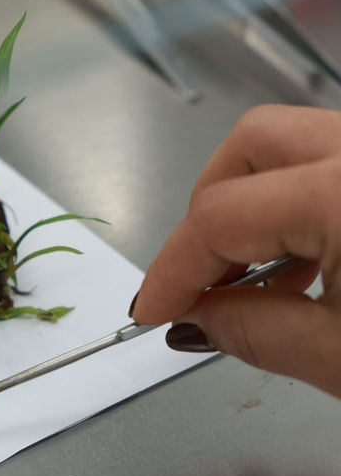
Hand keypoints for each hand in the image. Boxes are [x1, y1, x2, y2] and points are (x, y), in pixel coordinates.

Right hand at [131, 105, 340, 393]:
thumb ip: (256, 332)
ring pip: (296, 143)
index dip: (173, 268)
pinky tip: (311, 260)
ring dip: (257, 203)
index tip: (154, 309)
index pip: (220, 215)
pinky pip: (335, 161)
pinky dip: (305, 201)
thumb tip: (199, 316)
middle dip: (207, 210)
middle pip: (251, 144)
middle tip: (196, 281)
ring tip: (256, 280)